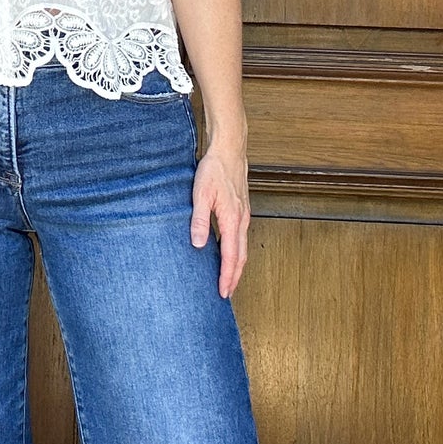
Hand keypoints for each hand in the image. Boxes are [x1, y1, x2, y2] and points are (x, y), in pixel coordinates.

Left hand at [190, 138, 250, 298]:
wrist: (229, 150)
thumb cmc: (215, 169)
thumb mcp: (201, 194)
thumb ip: (199, 220)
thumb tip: (198, 245)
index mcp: (233, 220)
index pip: (231, 256)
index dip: (227, 276)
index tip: (223, 292)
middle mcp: (242, 221)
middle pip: (241, 257)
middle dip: (235, 277)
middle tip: (226, 293)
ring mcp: (244, 215)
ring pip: (243, 248)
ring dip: (236, 266)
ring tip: (228, 279)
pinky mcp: (242, 210)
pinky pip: (241, 237)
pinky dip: (236, 252)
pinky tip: (228, 253)